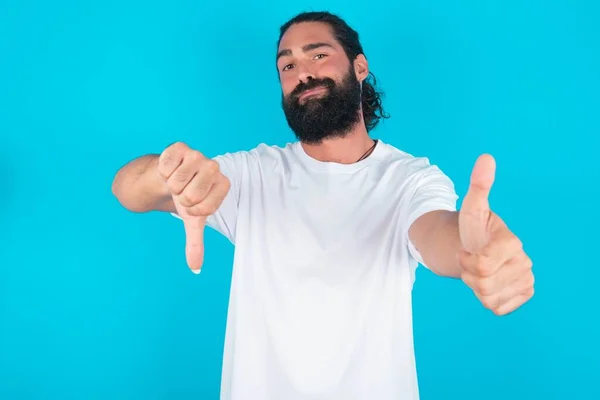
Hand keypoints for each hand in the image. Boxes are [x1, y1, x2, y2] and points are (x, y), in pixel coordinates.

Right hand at [157, 142, 230, 272]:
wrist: (166, 178)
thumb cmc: (185, 198)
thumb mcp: (192, 221)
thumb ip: (196, 244)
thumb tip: (195, 269)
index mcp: (223, 184)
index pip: (204, 208)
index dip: (193, 210)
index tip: (193, 204)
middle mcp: (214, 167)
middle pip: (191, 195)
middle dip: (181, 198)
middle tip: (183, 191)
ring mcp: (198, 155)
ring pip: (177, 181)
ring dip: (171, 185)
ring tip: (176, 180)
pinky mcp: (180, 146)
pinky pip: (166, 166)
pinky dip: (163, 171)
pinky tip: (169, 169)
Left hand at [458, 154, 533, 315]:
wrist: (478, 250)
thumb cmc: (474, 229)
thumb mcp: (471, 207)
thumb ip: (478, 185)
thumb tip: (486, 157)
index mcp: (512, 242)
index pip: (483, 265)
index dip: (466, 260)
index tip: (466, 250)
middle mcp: (525, 262)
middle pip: (484, 284)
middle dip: (468, 274)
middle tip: (470, 262)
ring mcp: (526, 280)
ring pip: (488, 298)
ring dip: (475, 287)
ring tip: (478, 272)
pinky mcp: (524, 294)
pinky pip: (497, 308)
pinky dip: (486, 300)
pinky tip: (488, 283)